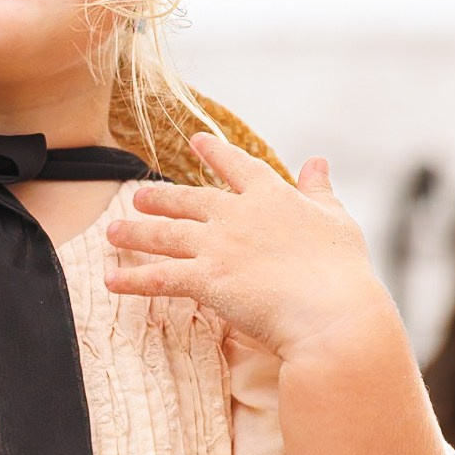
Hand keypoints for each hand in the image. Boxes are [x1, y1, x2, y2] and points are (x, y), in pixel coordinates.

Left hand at [103, 134, 395, 364]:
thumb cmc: (343, 272)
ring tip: (112, 232)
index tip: (196, 141)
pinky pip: (159, 278)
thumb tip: (318, 161)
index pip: (237, 166)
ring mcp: (218, 246)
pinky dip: (132, 280)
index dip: (214, 153)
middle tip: (138, 197)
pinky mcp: (205, 279)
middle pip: (189, 200)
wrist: (332, 313)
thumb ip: (320, 191)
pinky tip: (111, 281)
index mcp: (272, 196)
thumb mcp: (337, 220)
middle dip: (160, 198)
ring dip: (135, 233)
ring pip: (165, 235)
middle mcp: (238, 214)